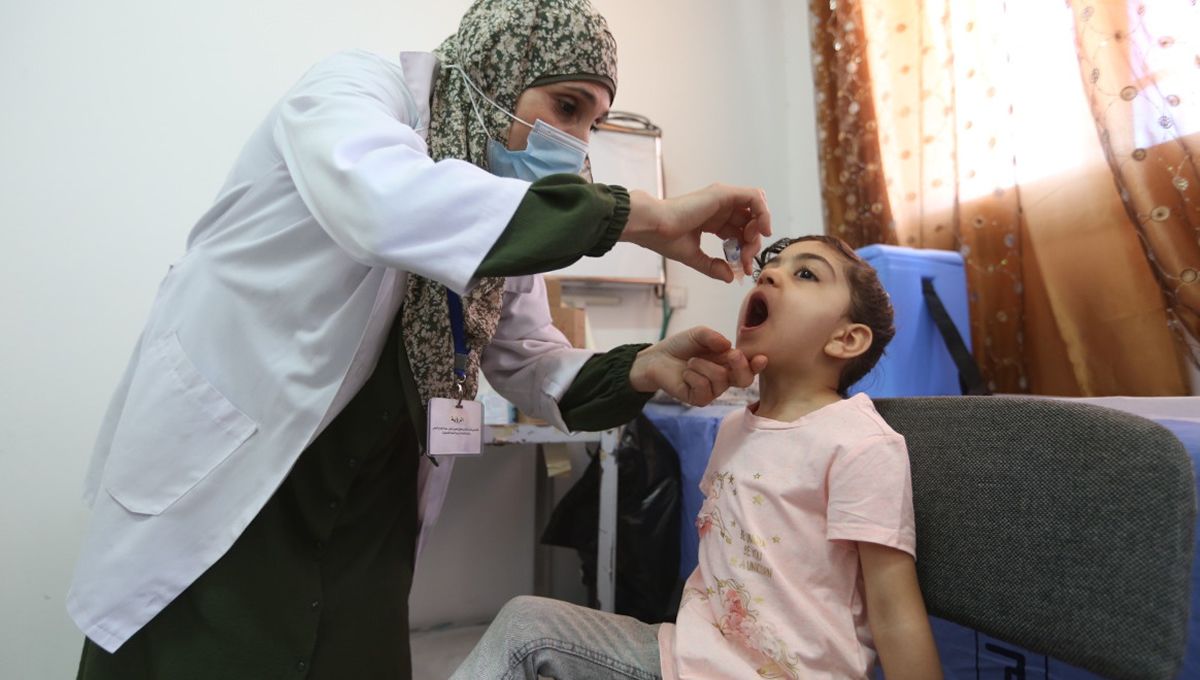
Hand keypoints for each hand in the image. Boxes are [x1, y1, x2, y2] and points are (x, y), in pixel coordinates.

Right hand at [621, 184, 770, 282]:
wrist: (653, 226)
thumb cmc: (665, 239)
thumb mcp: (694, 256)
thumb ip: (713, 266)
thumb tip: (730, 277)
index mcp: (711, 220)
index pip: (738, 232)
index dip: (744, 251)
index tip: (742, 268)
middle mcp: (719, 207)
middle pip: (749, 222)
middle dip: (752, 244)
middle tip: (746, 261)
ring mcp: (722, 199)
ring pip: (755, 209)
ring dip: (758, 230)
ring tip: (749, 248)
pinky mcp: (723, 194)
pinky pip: (754, 197)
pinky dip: (763, 212)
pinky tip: (762, 230)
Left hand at [629, 326, 767, 405]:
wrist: (658, 358)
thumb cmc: (681, 346)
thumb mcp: (698, 334)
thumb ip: (713, 337)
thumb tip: (727, 345)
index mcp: (730, 363)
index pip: (749, 366)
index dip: (757, 364)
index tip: (761, 358)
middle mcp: (725, 378)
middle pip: (744, 380)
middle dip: (740, 366)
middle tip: (732, 355)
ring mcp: (712, 391)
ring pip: (720, 379)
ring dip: (702, 365)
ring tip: (690, 362)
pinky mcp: (699, 399)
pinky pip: (703, 388)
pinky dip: (692, 376)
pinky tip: (686, 374)